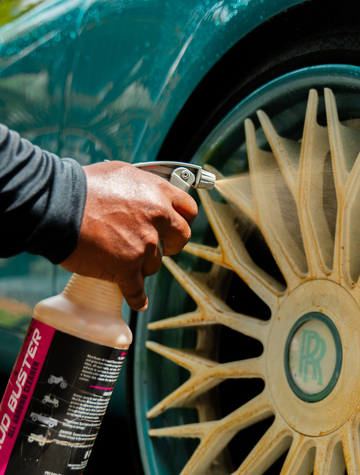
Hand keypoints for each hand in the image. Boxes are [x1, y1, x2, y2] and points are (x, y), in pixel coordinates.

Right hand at [60, 161, 197, 310]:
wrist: (56, 207)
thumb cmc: (80, 187)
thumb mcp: (119, 174)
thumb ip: (142, 188)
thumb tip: (149, 195)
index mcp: (157, 192)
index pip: (188, 209)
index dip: (183, 218)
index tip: (177, 225)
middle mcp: (157, 218)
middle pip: (181, 238)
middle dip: (172, 243)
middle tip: (161, 245)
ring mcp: (144, 245)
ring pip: (155, 263)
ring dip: (142, 263)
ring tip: (121, 256)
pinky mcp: (127, 268)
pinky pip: (138, 290)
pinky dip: (137, 297)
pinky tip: (138, 300)